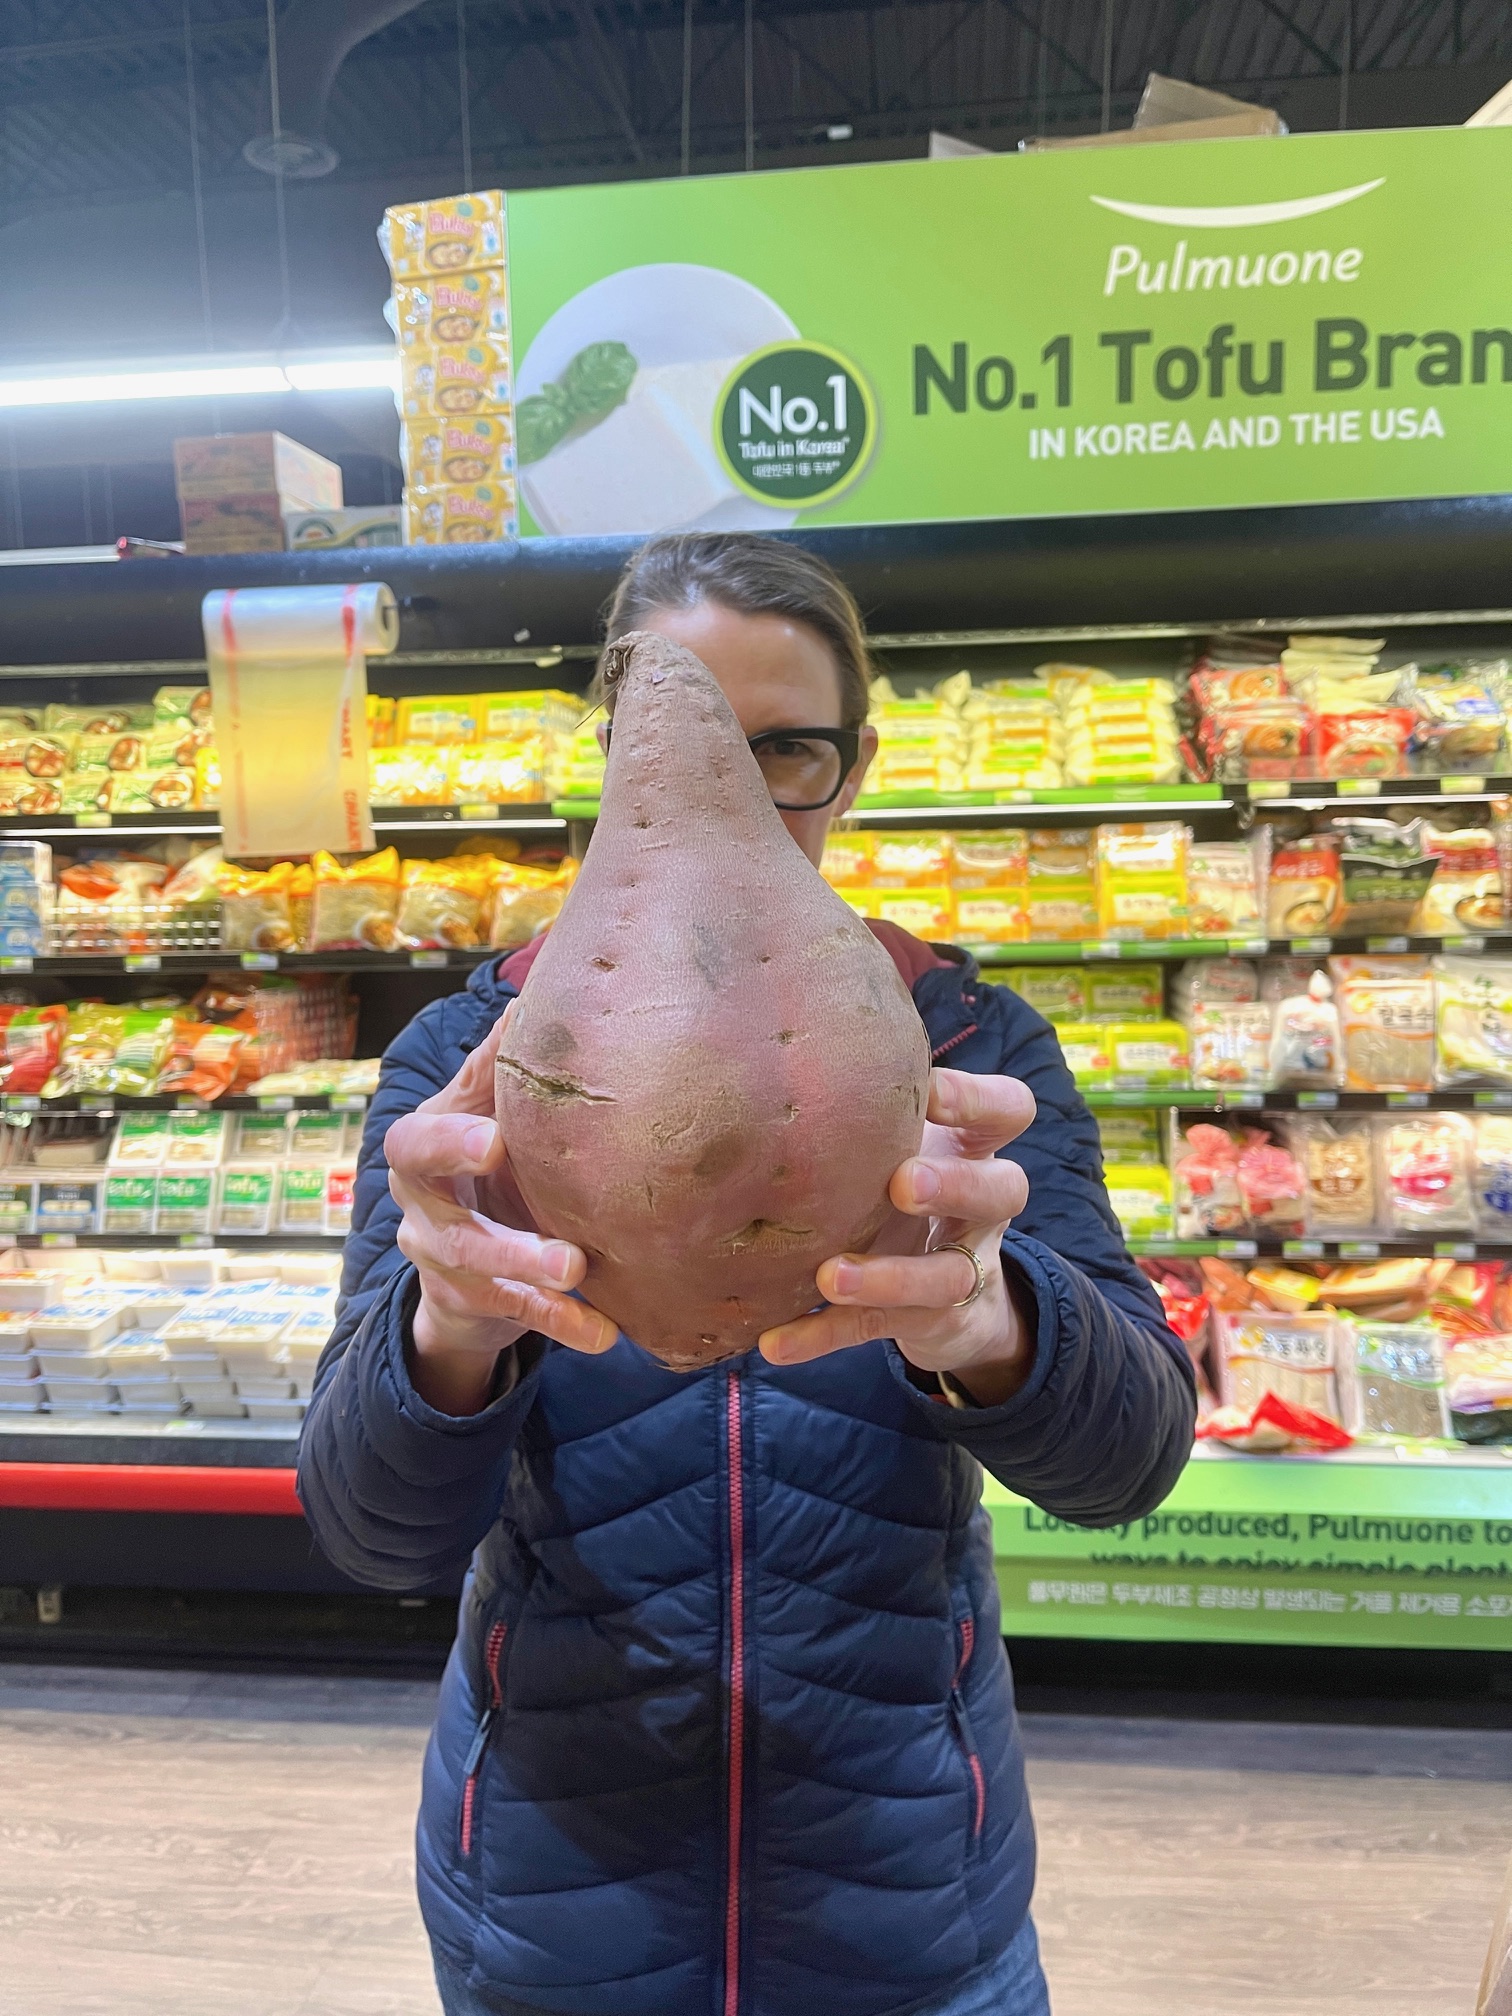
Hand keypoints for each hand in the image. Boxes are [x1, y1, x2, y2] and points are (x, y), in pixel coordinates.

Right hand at [385, 1007, 616, 1414]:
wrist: (464, 1251)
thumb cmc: (486, 1158)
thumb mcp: (487, 1107)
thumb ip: (503, 1062)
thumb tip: (540, 986)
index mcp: (423, 1150)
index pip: (417, 1143)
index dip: (450, 1143)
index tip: (496, 1142)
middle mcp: (421, 1210)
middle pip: (441, 1225)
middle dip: (495, 1235)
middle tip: (555, 1243)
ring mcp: (440, 1263)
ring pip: (479, 1275)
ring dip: (532, 1279)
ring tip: (581, 1275)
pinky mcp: (470, 1304)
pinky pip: (512, 1317)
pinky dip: (560, 1323)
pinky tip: (604, 1333)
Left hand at [758, 1069, 1035, 1406]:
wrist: (953, 1303)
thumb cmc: (910, 1188)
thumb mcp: (910, 1143)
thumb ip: (876, 1105)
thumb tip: (784, 1024)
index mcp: (977, 1149)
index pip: (1009, 1110)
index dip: (979, 1100)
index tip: (929, 1088)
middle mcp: (982, 1210)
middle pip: (999, 1191)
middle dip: (954, 1185)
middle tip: (902, 1182)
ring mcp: (959, 1271)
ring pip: (942, 1277)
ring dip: (888, 1277)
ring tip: (830, 1276)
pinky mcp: (925, 1324)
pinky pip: (874, 1332)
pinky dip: (823, 1336)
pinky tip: (775, 1342)